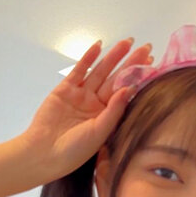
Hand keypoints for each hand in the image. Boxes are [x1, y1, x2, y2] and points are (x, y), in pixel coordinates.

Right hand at [22, 37, 152, 180]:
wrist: (43, 154)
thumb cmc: (74, 150)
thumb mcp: (100, 132)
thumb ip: (115, 110)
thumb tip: (130, 88)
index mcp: (107, 116)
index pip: (126, 92)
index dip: (138, 78)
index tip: (151, 64)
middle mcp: (96, 104)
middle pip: (116, 78)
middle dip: (130, 63)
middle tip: (145, 47)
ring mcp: (80, 95)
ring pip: (100, 71)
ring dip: (113, 56)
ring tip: (127, 42)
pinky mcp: (65, 89)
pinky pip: (79, 71)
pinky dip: (88, 58)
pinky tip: (99, 46)